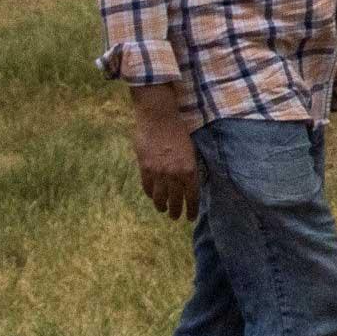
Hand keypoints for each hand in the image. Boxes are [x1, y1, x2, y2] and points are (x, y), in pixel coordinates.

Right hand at [130, 89, 198, 220]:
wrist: (159, 118)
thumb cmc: (179, 131)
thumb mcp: (192, 150)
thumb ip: (190, 167)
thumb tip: (189, 182)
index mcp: (190, 170)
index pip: (192, 196)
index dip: (192, 209)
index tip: (191, 217)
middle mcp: (174, 174)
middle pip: (175, 200)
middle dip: (176, 211)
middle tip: (176, 217)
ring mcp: (158, 172)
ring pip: (159, 196)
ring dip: (162, 206)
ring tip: (163, 210)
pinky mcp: (144, 167)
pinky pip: (147, 186)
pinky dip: (150, 194)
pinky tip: (152, 197)